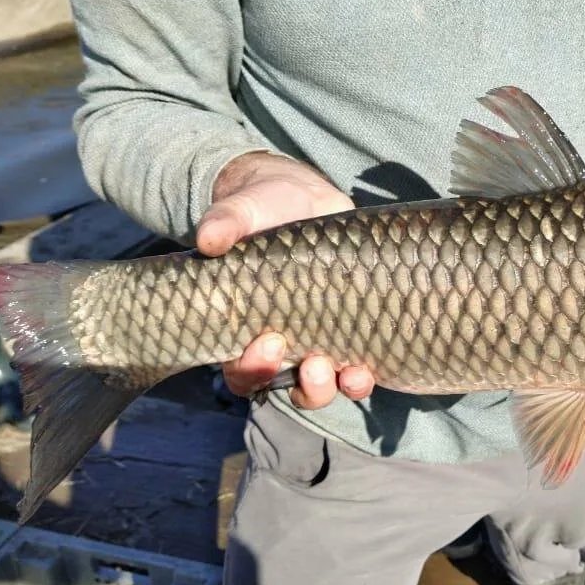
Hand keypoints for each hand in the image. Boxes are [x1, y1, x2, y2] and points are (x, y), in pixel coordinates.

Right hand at [197, 151, 373, 408]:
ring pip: (329, 384)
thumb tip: (208, 239)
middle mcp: (284, 344)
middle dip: (307, 386)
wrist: (302, 197)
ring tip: (354, 373)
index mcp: (246, 327)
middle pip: (291, 387)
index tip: (267, 342)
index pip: (242, 370)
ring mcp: (322, 338)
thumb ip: (224, 223)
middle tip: (315, 364)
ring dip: (342, 386)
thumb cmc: (260, 210)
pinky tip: (376, 365)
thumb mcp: (240, 211)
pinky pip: (361, 364)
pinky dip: (369, 372)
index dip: (252, 369)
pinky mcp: (354, 327)